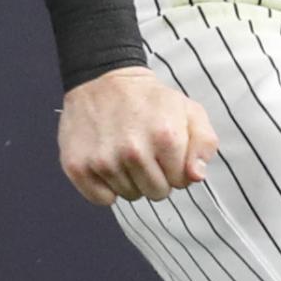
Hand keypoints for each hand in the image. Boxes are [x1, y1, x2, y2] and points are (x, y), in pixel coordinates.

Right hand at [58, 66, 220, 205]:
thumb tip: (195, 176)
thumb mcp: (189, 111)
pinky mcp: (77, 167)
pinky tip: (108, 165)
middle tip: (147, 154)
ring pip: (130, 195)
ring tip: (125, 154)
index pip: (181, 182)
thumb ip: (203, 144)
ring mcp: (103, 161)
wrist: (102, 80)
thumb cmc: (150, 100)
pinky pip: (102, 199)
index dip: (177, 170)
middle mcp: (133, 152)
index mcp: (166, 138)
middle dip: (156, 178)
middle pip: (156, 193)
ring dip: (131, 180)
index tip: (167, 154)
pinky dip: (106, 188)